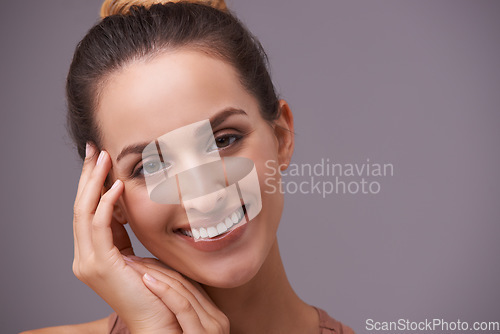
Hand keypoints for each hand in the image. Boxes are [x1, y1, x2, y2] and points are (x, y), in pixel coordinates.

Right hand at [72, 144, 185, 332]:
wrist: (160, 322)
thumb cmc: (157, 290)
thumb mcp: (139, 253)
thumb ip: (128, 233)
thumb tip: (128, 205)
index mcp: (95, 253)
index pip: (88, 210)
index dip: (93, 184)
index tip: (100, 159)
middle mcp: (85, 257)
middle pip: (80, 207)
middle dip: (87, 177)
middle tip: (93, 149)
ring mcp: (88, 263)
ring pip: (84, 213)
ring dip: (94, 183)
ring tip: (102, 158)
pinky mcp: (100, 266)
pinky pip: (99, 228)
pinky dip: (106, 205)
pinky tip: (116, 188)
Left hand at [124, 256, 229, 332]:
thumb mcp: (179, 329)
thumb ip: (178, 310)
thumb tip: (156, 280)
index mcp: (213, 316)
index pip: (189, 285)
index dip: (163, 270)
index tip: (140, 260)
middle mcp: (218, 320)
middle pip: (186, 286)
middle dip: (157, 270)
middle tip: (133, 258)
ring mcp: (213, 328)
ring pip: (184, 292)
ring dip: (157, 276)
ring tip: (135, 265)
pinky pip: (183, 307)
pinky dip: (164, 292)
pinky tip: (147, 280)